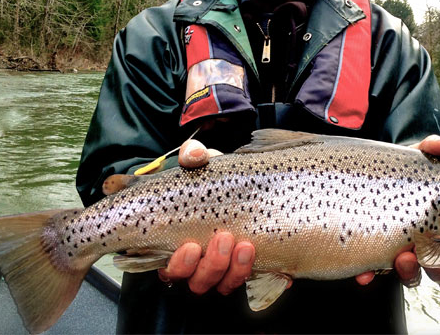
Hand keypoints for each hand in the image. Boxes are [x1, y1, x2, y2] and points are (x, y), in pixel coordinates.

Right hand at [158, 138, 256, 294]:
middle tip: (224, 238)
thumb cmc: (211, 177)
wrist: (240, 183)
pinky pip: (250, 281)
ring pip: (222, 284)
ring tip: (246, 246)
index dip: (180, 265)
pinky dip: (257, 272)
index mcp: (178, 244)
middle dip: (211, 265)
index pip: (171, 269)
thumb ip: (193, 155)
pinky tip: (269, 262)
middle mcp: (197, 264)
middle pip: (198, 281)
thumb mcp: (201, 162)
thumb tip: (194, 155)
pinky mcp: (245, 267)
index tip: (191, 246)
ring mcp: (222, 268)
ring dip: (234, 270)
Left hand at [356, 135, 439, 287]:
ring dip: (410, 273)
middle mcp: (429, 247)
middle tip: (435, 261)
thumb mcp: (416, 161)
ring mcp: (403, 253)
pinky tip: (363, 274)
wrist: (369, 176)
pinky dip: (369, 274)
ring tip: (402, 259)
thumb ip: (430, 151)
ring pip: (413, 275)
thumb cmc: (406, 173)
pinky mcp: (376, 256)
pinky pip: (374, 272)